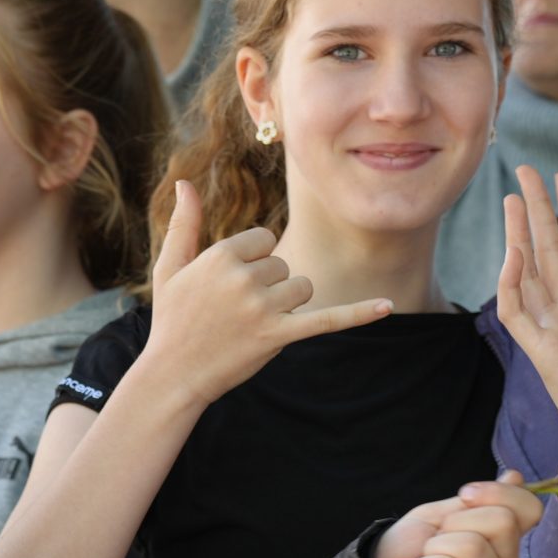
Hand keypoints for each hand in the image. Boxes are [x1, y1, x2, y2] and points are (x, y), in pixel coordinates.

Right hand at [135, 181, 392, 410]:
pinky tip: (387, 306)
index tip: (229, 286)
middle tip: (235, 313)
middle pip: (283, 264)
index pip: (263, 240)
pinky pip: (327, 319)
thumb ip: (183, 224)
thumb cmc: (171, 320)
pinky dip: (357, 313)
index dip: (252, 261)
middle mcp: (243, 278)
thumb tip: (186, 182)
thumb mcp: (170, 269)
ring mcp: (262, 308)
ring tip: (253, 324)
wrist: (172, 375)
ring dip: (287, 303)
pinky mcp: (278, 336)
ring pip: (302, 287)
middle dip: (268, 285)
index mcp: (220, 256)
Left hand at [370, 475, 543, 557]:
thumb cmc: (411, 548)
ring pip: (472, 546)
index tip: (464, 496)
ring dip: (434, 548)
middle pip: (501, 521)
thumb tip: (515, 477)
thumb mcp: (441, 515)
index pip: (529, 509)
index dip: (498, 493)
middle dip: (454, 523)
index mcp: (505, 540)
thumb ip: (479, 502)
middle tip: (436, 541)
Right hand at [497, 166, 557, 465]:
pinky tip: (514, 255)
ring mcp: (553, 332)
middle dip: (538, 211)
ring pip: (531, 274)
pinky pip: (520, 314)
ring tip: (515, 198)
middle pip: (549, 252)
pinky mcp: (544, 354)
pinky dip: (513, 286)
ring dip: (522, 236)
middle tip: (525, 171)